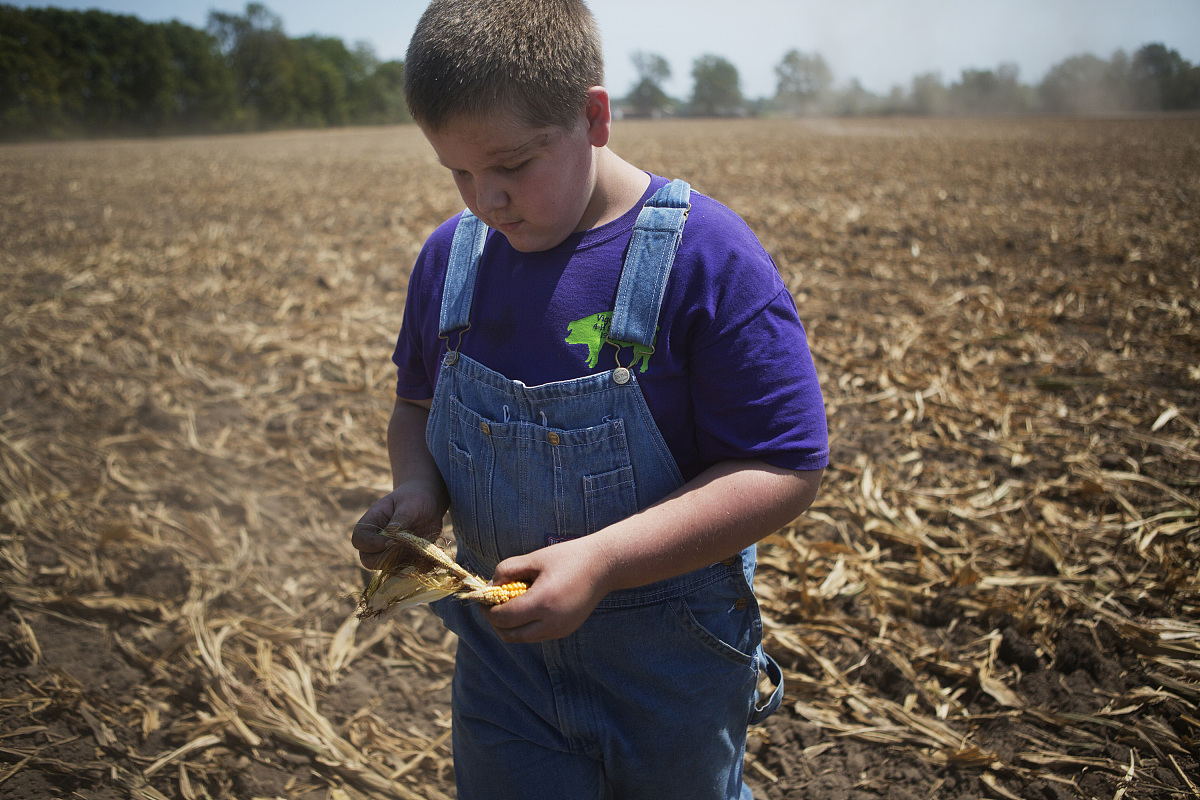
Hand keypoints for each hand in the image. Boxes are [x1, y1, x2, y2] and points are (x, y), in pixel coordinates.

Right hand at [351, 482, 445, 569]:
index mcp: (371, 523)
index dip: (371, 545)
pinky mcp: (404, 559)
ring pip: (387, 568)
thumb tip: (390, 532)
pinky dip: (417, 567)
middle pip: (367, 560)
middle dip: (384, 559)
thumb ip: (401, 518)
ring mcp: (389, 552)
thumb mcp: (409, 504)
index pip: (359, 540)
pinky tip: (428, 555)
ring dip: (402, 563)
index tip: (391, 541)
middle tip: (404, 548)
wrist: (428, 504)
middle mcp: (376, 541)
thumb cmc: (414, 499)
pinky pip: (406, 570)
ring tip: (419, 548)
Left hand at [482, 536, 615, 642]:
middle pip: (509, 635)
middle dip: (495, 622)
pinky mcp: (565, 631)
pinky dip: (525, 627)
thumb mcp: (534, 558)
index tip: (484, 598)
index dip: (487, 610)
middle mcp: (551, 623)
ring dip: (510, 627)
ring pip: (522, 639)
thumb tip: (490, 586)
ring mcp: (559, 630)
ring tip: (509, 606)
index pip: (503, 618)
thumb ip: (507, 570)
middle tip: (492, 605)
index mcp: (542, 602)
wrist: (604, 566)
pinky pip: (537, 635)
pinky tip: (528, 608)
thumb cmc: (568, 557)